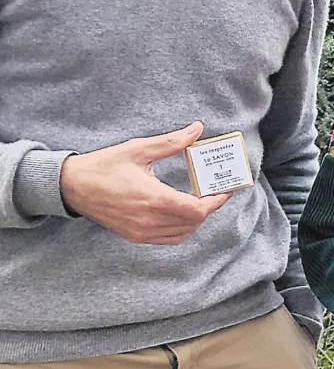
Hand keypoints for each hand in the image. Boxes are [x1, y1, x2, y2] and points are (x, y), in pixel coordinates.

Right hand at [60, 122, 233, 244]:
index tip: (225, 190)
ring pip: (182, 234)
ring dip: (196, 219)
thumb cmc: (104, 166)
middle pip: (193, 222)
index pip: (197, 210)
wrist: (72, 186)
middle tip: (215, 191)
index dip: (216, 202)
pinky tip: (182, 213)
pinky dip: (181, 229)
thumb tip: (197, 129)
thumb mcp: (139, 149)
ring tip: (201, 200)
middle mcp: (148, 220)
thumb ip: (172, 142)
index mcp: (153, 198)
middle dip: (209, 207)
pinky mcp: (134, 235)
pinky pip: (167, 239)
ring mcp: (140, 231)